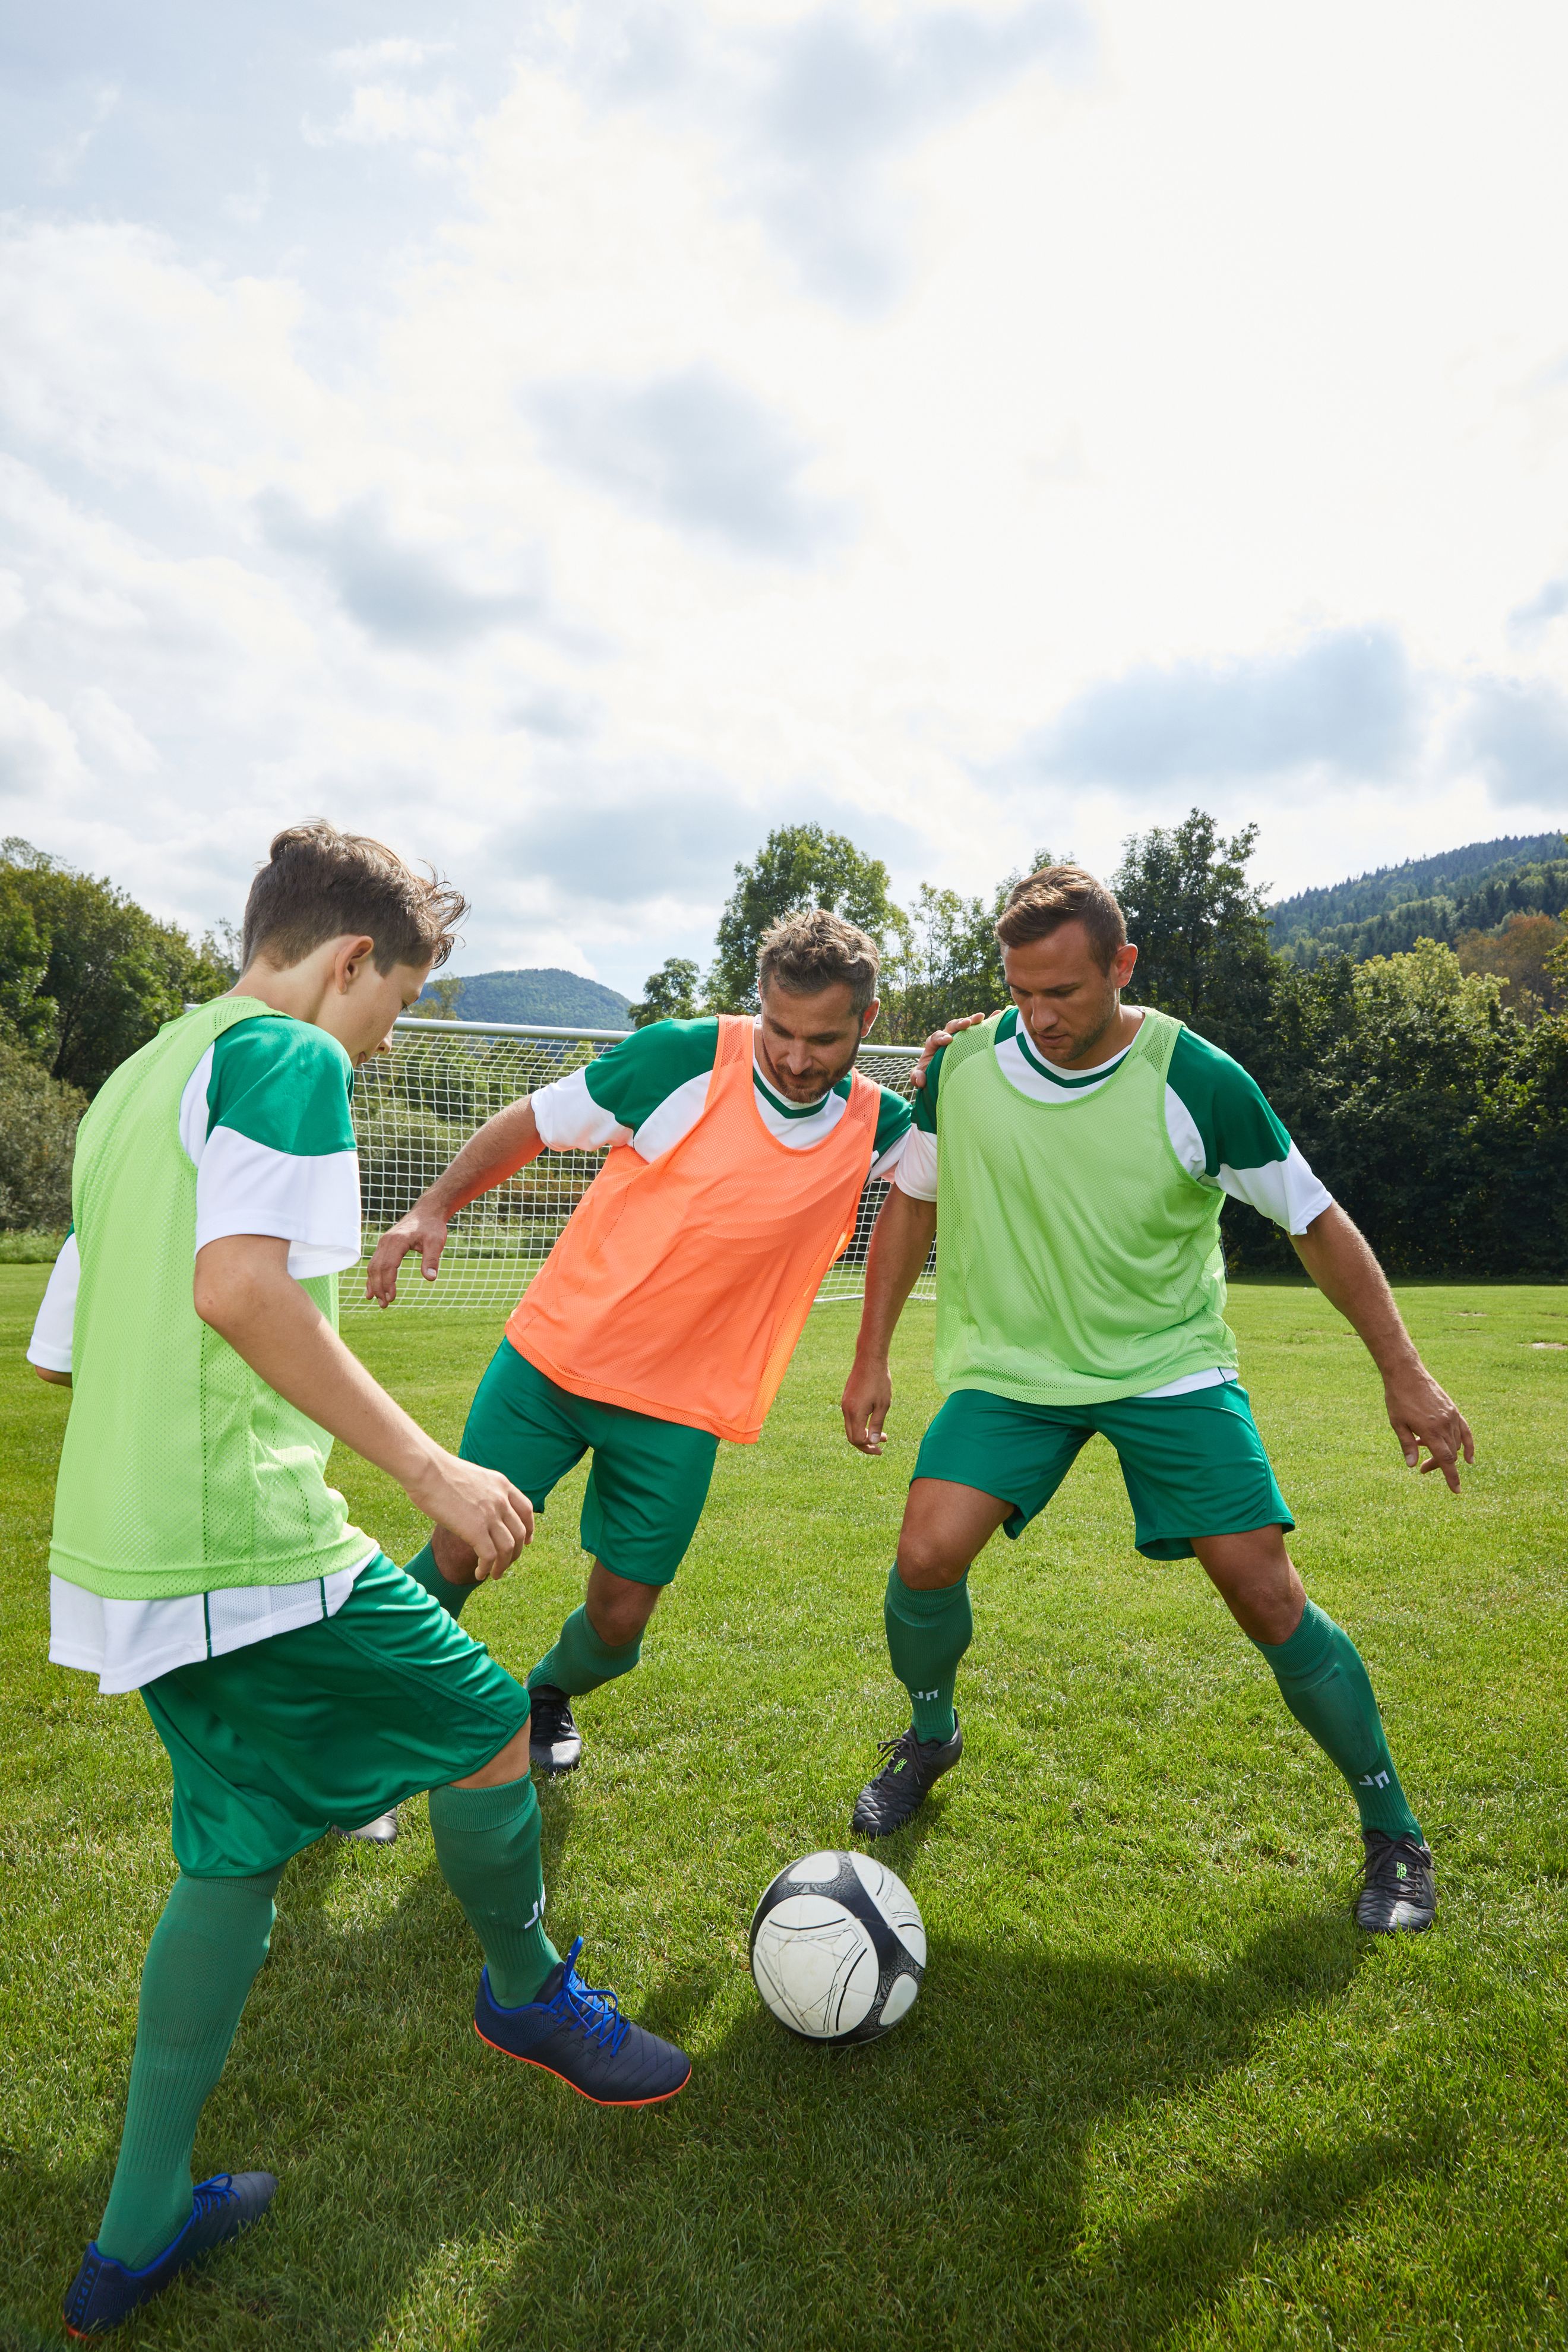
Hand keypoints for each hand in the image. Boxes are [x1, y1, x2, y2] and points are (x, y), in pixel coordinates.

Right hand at [365, 1199, 449, 1306]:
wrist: (427, 1212)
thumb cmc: (432, 1227)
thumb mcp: (436, 1242)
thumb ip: (432, 1259)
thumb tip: (430, 1278)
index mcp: (397, 1241)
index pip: (388, 1266)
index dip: (388, 1283)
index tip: (391, 1298)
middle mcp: (386, 1242)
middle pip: (377, 1268)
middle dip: (379, 1288)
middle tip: (384, 1305)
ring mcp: (383, 1244)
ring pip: (373, 1267)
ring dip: (374, 1285)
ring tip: (379, 1301)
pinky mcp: (384, 1246)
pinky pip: (374, 1264)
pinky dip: (372, 1278)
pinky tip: (371, 1291)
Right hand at [407, 1450, 533, 1577]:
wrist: (425, 1469)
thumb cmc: (437, 1471)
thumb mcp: (471, 1478)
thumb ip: (481, 1492)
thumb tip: (476, 1507)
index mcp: (501, 1484)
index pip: (526, 1510)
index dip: (530, 1528)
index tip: (527, 1541)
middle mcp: (501, 1499)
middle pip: (520, 1533)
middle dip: (516, 1552)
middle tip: (506, 1563)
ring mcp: (491, 1514)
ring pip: (509, 1549)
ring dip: (503, 1566)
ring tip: (494, 1575)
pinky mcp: (476, 1529)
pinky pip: (490, 1556)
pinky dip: (487, 1569)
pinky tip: (479, 1574)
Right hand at [841, 1356, 892, 1454]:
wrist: (869, 1359)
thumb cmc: (879, 1381)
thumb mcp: (883, 1405)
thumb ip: (877, 1425)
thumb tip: (874, 1442)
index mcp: (855, 1413)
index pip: (858, 1440)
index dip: (869, 1447)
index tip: (882, 1447)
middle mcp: (846, 1410)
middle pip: (851, 1437)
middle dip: (865, 1444)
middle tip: (881, 1445)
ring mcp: (844, 1404)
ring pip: (850, 1428)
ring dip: (864, 1434)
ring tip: (882, 1434)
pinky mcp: (846, 1399)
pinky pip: (850, 1418)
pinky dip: (860, 1424)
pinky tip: (873, 1421)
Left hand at [910, 1011, 993, 1088]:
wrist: (941, 1075)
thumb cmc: (930, 1074)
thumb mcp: (921, 1077)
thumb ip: (917, 1077)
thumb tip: (921, 1080)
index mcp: (933, 1044)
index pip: (935, 1037)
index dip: (941, 1037)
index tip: (948, 1041)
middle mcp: (946, 1037)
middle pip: (951, 1027)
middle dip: (958, 1024)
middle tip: (966, 1024)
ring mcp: (959, 1037)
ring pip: (965, 1025)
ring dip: (973, 1020)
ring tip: (982, 1017)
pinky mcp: (970, 1038)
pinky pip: (979, 1027)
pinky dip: (988, 1021)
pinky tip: (997, 1014)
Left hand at [1383, 1363, 1473, 1492]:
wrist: (1407, 1374)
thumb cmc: (1398, 1399)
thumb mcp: (1397, 1424)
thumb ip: (1407, 1446)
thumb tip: (1412, 1466)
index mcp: (1430, 1431)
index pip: (1446, 1460)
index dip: (1451, 1477)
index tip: (1457, 1491)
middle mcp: (1444, 1425)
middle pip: (1450, 1454)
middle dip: (1439, 1465)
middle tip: (1423, 1469)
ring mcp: (1451, 1416)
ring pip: (1456, 1444)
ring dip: (1446, 1453)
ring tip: (1425, 1450)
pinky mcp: (1454, 1410)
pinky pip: (1465, 1431)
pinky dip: (1468, 1444)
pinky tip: (1468, 1457)